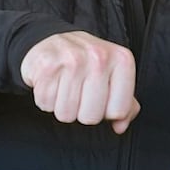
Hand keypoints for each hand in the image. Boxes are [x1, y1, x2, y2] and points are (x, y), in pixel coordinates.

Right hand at [19, 31, 138, 132]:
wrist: (54, 43)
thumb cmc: (86, 65)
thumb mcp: (112, 80)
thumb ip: (124, 105)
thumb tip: (121, 126)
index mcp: (122, 60)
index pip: (118, 111)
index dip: (105, 112)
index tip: (99, 97)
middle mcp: (99, 56)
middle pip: (91, 116)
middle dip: (81, 112)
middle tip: (78, 93)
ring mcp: (72, 58)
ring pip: (66, 114)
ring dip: (61, 107)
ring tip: (62, 88)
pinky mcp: (47, 64)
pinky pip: (46, 103)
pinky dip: (44, 100)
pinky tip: (50, 84)